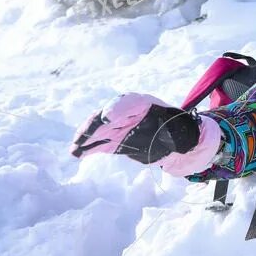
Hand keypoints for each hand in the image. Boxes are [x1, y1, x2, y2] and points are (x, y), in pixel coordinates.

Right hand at [71, 93, 220, 174]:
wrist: (175, 143)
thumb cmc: (180, 132)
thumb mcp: (180, 128)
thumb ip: (170, 128)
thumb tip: (165, 132)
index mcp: (144, 104)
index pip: (127, 102)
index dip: (116, 109)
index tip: (107, 118)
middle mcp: (128, 114)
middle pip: (106, 116)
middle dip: (94, 125)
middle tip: (84, 135)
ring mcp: (119, 128)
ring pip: (98, 131)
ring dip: (85, 138)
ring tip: (75, 148)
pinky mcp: (115, 142)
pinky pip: (99, 143)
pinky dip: (88, 148)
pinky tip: (78, 153)